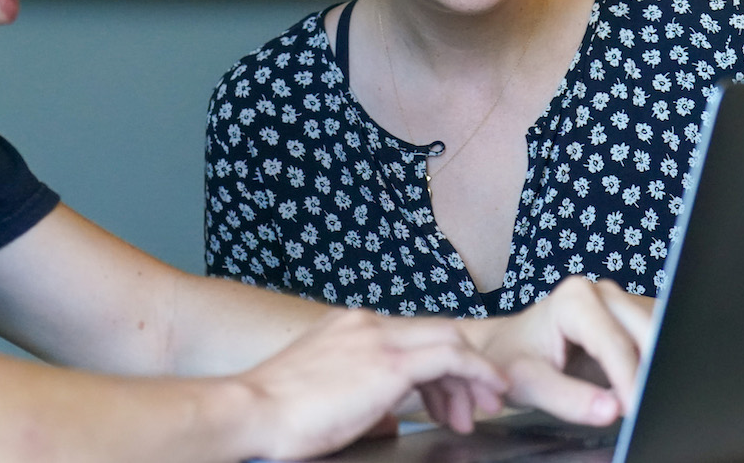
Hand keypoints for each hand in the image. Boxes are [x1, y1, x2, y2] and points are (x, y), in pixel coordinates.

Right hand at [237, 309, 506, 460]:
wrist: (255, 411)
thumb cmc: (278, 414)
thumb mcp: (326, 393)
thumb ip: (362, 396)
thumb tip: (390, 420)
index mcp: (347, 326)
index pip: (410, 335)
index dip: (439, 367)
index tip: (448, 401)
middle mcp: (365, 323)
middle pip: (436, 333)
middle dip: (463, 371)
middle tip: (472, 409)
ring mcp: (377, 337)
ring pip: (449, 340)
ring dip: (472, 377)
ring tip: (478, 413)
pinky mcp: (390, 362)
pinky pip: (451, 358)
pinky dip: (477, 373)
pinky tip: (488, 395)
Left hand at [469, 277, 654, 425]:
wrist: (507, 347)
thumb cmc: (512, 360)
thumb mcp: (527, 383)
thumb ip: (567, 398)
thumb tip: (612, 411)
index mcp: (573, 298)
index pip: (615, 344)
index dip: (630, 381)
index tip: (637, 414)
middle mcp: (602, 293)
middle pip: (647, 336)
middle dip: (651, 375)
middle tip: (648, 413)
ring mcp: (621, 303)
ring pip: (662, 337)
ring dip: (661, 371)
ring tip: (649, 405)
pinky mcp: (634, 319)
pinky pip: (661, 343)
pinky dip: (659, 370)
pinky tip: (648, 392)